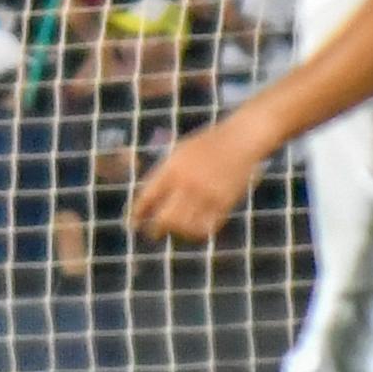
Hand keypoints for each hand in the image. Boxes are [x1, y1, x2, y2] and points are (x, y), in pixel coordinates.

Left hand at [129, 115, 266, 242]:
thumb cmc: (206, 143)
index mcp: (172, 168)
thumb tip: (148, 201)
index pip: (148, 197)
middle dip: (156, 228)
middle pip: (165, 218)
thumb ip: (164, 174)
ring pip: (185, 226)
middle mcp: (187, 183)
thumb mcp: (178, 152)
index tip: (132, 224)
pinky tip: (194, 229)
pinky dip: (197, 231)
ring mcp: (207, 194)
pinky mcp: (225, 203)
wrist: (240, 139)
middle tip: (154, 233)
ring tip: (176, 230)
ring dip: (177, 231)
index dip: (137, 214)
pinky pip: (207, 226)